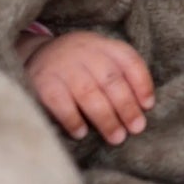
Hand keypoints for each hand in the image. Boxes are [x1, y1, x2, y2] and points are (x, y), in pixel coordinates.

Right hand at [22, 31, 154, 143]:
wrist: (35, 55)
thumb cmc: (79, 65)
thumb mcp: (101, 60)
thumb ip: (121, 77)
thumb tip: (143, 108)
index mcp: (104, 46)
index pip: (129, 60)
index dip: (142, 84)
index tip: (148, 106)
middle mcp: (85, 53)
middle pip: (111, 80)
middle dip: (126, 107)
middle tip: (136, 129)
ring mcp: (63, 67)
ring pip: (89, 93)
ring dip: (105, 118)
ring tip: (116, 137)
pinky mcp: (43, 82)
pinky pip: (60, 102)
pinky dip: (72, 119)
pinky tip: (81, 133)